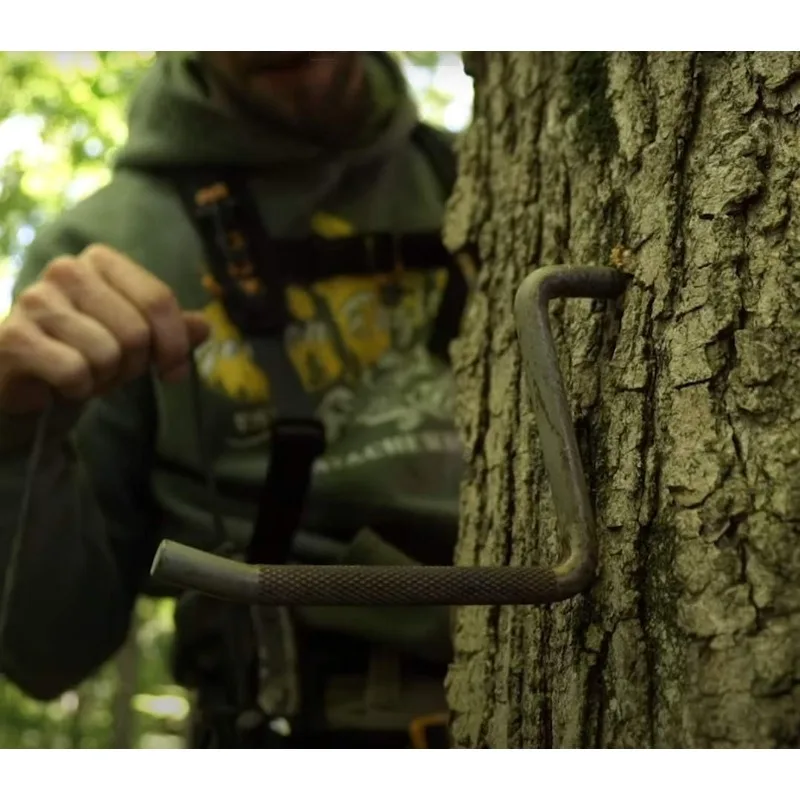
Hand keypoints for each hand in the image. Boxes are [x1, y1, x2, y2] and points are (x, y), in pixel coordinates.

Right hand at [0, 244, 209, 414]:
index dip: (175, 344)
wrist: (26, 378)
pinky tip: (63, 384)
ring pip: (107, 353)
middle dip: (135, 365)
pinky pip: (75, 371)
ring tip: (87, 374)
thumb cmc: (86, 351)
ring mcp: (35, 301)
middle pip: (136, 331)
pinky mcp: (15, 338)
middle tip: (115, 371)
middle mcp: (66, 270)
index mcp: (101, 260)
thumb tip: (205, 327)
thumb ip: (172, 331)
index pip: (159, 299)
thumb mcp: (137, 340)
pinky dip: (78, 389)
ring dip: (105, 378)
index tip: (174, 371)